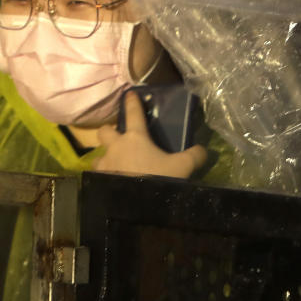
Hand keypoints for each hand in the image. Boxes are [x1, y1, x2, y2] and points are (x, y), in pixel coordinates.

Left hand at [93, 91, 207, 178]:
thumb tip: (203, 150)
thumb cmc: (158, 179)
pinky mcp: (98, 181)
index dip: (132, 103)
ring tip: (115, 165)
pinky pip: (98, 175)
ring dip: (106, 157)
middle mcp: (115, 147)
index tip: (129, 94)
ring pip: (99, 155)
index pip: (133, 114)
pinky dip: (103, 176)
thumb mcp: (182, 167)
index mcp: (135, 138)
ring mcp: (104, 165)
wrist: (136, 206)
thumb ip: (194, 156)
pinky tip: (111, 183)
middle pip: (105, 131)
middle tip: (118, 138)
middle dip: (109, 132)